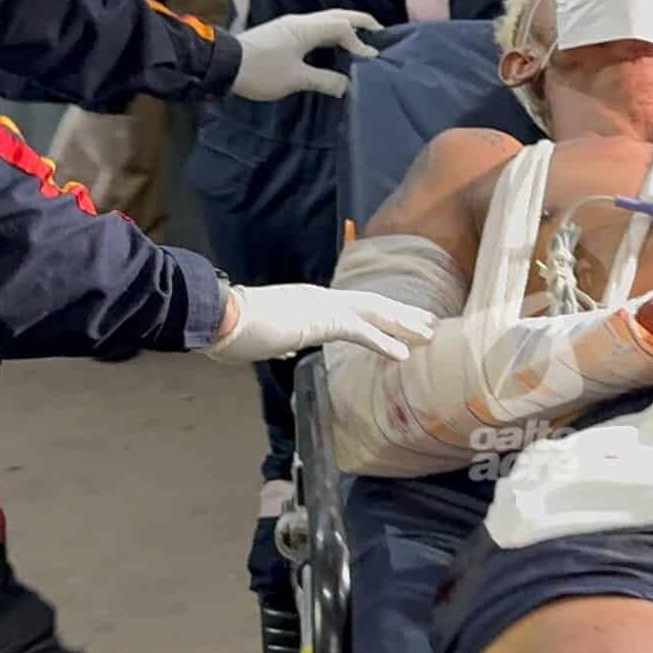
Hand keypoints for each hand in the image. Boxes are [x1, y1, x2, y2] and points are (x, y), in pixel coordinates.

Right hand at [202, 283, 435, 363]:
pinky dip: (385, 342)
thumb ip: (281, 342)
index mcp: (309, 303)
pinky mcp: (323, 321)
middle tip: (430, 322)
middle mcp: (321, 299)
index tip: (400, 320)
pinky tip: (404, 353)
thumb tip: (287, 350)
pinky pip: (361, 333)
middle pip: (372, 305)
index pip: (352, 308)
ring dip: (403, 324)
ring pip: (374, 313)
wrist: (223, 316)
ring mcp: (323, 307)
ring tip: (429, 335)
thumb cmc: (236, 327)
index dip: (379, 314)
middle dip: (402, 313)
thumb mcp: (265, 336)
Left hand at [231, 9, 383, 100]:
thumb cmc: (260, 71)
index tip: (372, 59)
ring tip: (360, 39)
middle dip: (359, 22)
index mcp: (306, 28)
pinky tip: (333, 47)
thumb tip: (346, 85)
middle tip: (379, 31)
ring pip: (325, 20)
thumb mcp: (295, 79)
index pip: (342, 27)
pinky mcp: (283, 33)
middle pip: (336, 16)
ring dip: (344, 27)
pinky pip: (314, 28)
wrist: (224, 65)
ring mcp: (290, 26)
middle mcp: (300, 22)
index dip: (360, 41)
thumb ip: (324, 80)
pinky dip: (330, 34)